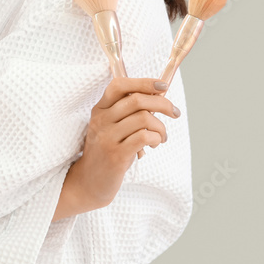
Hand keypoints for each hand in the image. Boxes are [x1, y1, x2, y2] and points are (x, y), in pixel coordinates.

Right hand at [53, 78, 179, 220]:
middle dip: (163, 104)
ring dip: (161, 127)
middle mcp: (101, 121)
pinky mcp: (116, 155)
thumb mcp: (110, 128)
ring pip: (144, 118)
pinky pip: (144, 137)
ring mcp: (107, 138)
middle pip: (137, 100)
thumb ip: (127, 112)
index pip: (119, 85)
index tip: (162, 85)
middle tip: (174, 113)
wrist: (90, 181)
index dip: (143, 82)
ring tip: (161, 137)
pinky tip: (154, 144)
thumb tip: (157, 96)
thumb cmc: (106, 152)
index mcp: (99, 110)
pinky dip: (156, 139)